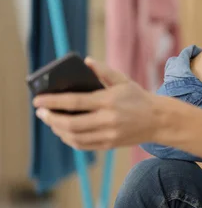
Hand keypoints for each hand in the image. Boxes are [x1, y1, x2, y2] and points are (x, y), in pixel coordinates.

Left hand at [33, 57, 166, 150]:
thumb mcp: (123, 80)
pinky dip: (69, 139)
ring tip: (51, 122)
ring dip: (58, 130)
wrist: (159, 120)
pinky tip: (64, 132)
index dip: (53, 101)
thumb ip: (104, 71)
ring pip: (74, 137)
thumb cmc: (139, 98)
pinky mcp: (109, 144)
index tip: (38, 100)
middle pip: (70, 123)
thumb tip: (86, 62)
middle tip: (41, 113)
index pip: (74, 101)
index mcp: (109, 100)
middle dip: (51, 118)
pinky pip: (83, 145)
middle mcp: (108, 119)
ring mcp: (108, 134)